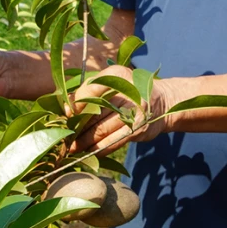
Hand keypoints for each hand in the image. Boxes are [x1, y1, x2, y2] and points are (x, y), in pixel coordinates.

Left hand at [65, 69, 185, 156]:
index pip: (90, 90)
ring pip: (101, 130)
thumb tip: (66, 110)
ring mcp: (134, 111)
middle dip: (77, 128)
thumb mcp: (111, 82)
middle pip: (94, 114)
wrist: (161, 102)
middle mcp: (127, 92)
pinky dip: (99, 148)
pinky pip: (113, 141)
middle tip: (64, 138)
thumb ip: (89, 91)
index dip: (76, 104)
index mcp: (117, 75)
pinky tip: (90, 152)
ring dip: (84, 142)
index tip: (67, 115)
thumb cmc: (128, 91)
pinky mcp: (138, 128)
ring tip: (73, 148)